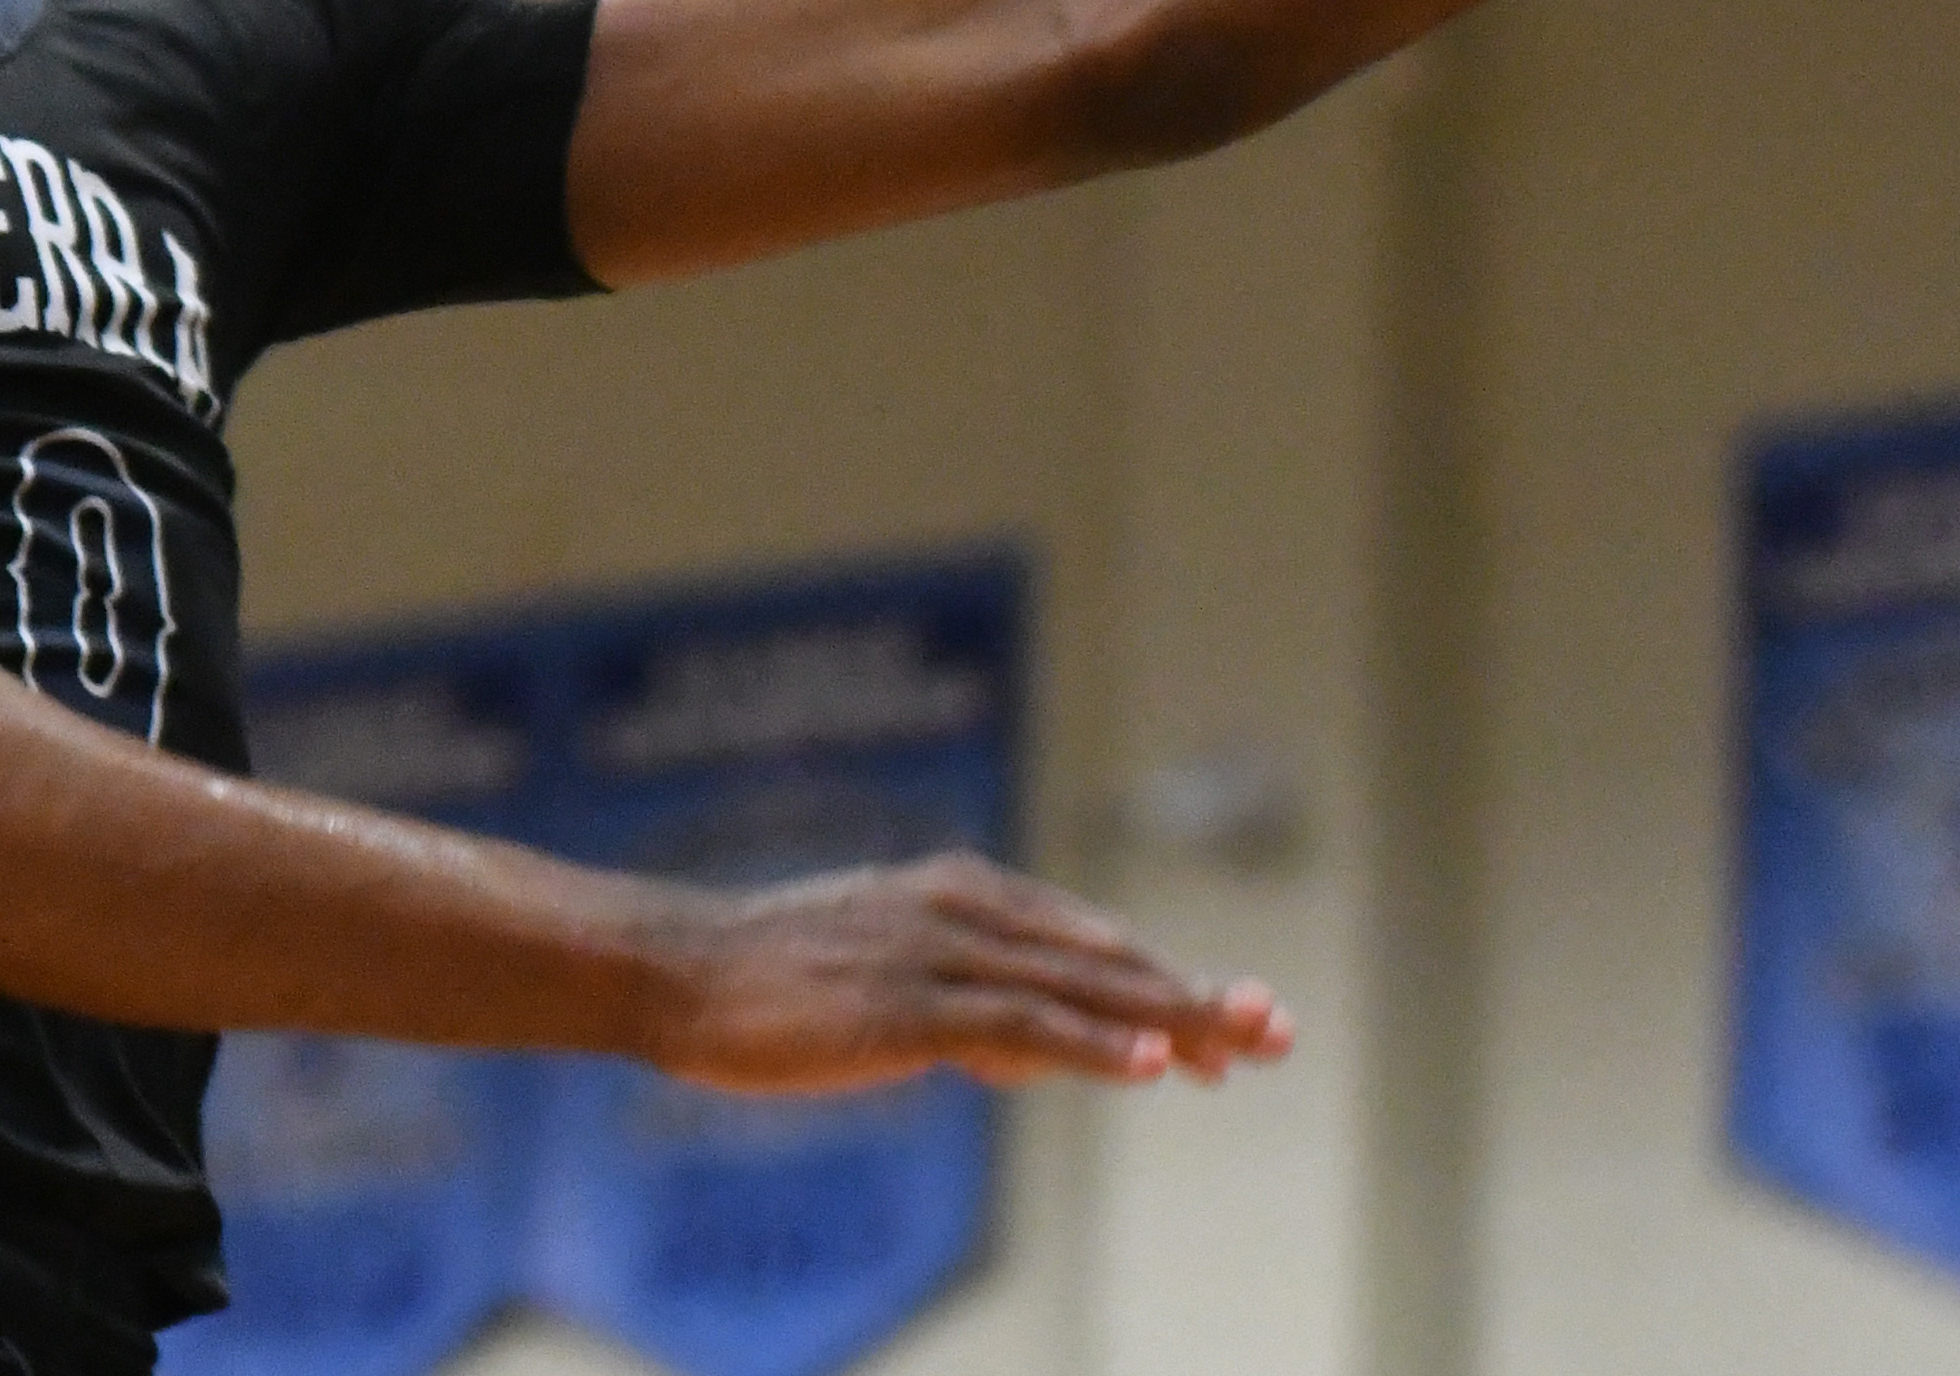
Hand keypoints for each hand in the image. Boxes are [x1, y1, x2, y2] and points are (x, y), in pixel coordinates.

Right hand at [638, 851, 1290, 1095]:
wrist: (680, 968)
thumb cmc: (770, 982)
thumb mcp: (885, 983)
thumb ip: (967, 1008)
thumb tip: (1032, 1052)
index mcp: (959, 895)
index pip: (1088, 943)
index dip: (1164, 983)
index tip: (1233, 1018)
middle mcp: (964, 910)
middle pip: (1105, 957)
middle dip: (1195, 996)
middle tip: (1278, 1028)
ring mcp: (941, 953)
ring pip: (1083, 986)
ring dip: (1172, 1017)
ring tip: (1244, 1045)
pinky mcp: (913, 1003)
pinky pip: (1024, 1024)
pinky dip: (1095, 1043)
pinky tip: (1152, 1064)